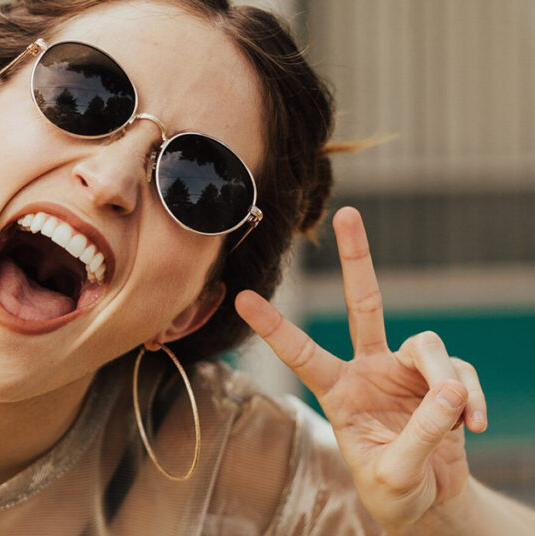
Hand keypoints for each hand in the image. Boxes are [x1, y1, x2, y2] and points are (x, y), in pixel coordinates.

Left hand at [234, 207, 486, 532]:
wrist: (429, 502)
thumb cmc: (393, 489)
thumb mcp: (394, 473)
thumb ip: (420, 435)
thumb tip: (450, 391)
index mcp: (337, 392)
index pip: (301, 354)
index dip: (274, 327)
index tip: (243, 298)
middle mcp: (368, 370)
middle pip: (363, 304)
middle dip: (356, 259)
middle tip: (348, 213)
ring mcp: (405, 370)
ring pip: (428, 345)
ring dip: (447, 379)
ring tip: (458, 419)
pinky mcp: (442, 380)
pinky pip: (461, 374)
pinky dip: (470, 398)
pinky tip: (472, 426)